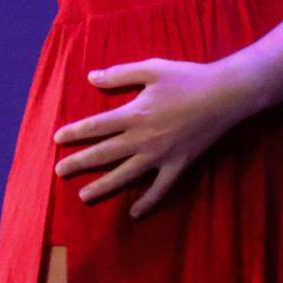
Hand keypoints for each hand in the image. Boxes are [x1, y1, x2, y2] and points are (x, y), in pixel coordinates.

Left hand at [52, 56, 259, 218]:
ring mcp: (160, 156)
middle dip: (79, 162)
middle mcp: (142, 139)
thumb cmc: (187, 78)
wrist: (224, 95)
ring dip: (103, 186)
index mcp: (134, 114)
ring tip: (83, 196)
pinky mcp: (178, 165)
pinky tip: (134, 214)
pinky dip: (148, 202)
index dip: (75, 132)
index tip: (57, 139)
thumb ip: (120, 74)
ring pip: (126, 175)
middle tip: (59, 171)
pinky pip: (160, 189)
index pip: (96, 126)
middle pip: (104, 153)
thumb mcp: (151, 69)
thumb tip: (91, 78)